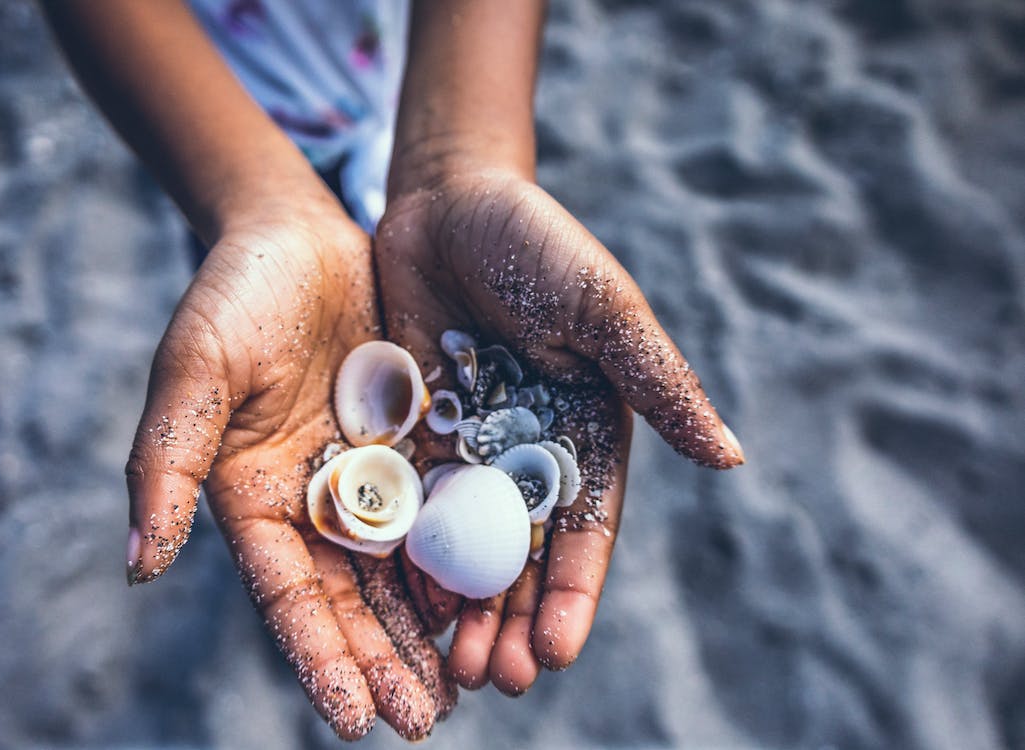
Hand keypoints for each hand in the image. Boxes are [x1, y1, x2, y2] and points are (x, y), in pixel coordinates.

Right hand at [124, 202, 455, 739]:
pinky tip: (493, 599)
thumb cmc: (232, 295)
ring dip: (430, 630)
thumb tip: (136, 567)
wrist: (297, 234)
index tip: (350, 722)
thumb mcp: (195, 369)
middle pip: (352, 599)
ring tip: (462, 688)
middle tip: (423, 722)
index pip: (286, 596)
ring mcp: (370, 477)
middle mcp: (315, 503)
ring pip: (404, 569)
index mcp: (254, 501)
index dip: (318, 658)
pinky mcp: (418, 446)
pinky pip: (446, 510)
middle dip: (384, 663)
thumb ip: (165, 462)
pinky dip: (464, 557)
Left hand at [374, 168, 743, 694]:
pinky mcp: (415, 432)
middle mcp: (529, 452)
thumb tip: (731, 457)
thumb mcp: (603, 309)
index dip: (573, 595)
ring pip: (465, 543)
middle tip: (494, 679)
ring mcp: (470, 447)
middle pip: (522, 554)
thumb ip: (657, 383)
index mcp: (587, 432)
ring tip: (449, 665)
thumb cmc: (538, 243)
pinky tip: (396, 601)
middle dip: (513, 619)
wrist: (447, 198)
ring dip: (460, 604)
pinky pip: (411, 504)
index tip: (556, 653)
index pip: (585, 530)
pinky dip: (408, 554)